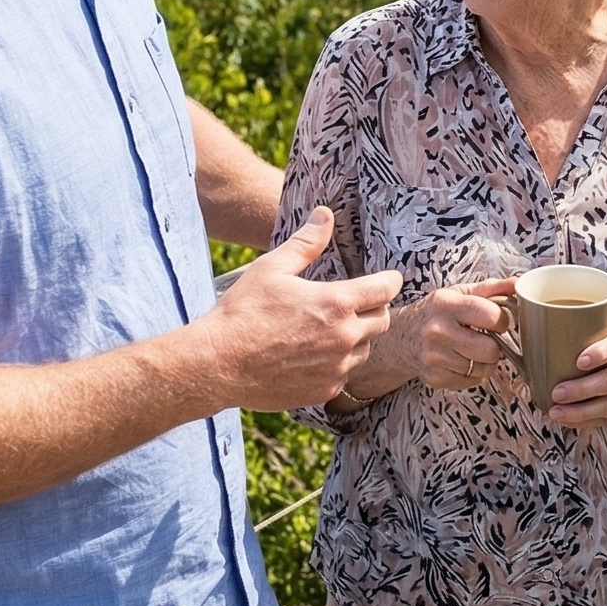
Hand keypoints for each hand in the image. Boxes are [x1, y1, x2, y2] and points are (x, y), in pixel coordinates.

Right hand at [199, 208, 399, 410]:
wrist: (218, 363)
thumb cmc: (243, 311)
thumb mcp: (272, 268)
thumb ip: (306, 242)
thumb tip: (325, 214)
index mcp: (336, 303)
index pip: (386, 289)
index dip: (389, 281)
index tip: (386, 279)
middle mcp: (343, 338)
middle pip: (382, 321)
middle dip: (373, 309)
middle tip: (352, 303)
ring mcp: (336, 368)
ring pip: (365, 350)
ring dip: (355, 338)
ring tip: (326, 330)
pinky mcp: (324, 391)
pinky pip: (344, 374)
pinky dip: (336, 364)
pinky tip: (311, 355)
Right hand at [408, 279, 518, 390]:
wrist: (402, 336)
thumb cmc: (436, 313)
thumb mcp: (458, 293)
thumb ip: (490, 288)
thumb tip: (517, 284)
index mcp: (446, 304)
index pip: (492, 316)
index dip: (503, 320)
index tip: (498, 321)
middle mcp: (437, 331)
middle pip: (490, 349)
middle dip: (496, 345)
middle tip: (488, 338)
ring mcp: (434, 357)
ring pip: (484, 369)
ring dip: (486, 361)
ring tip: (475, 349)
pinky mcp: (435, 378)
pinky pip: (472, 382)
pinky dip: (474, 373)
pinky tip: (464, 360)